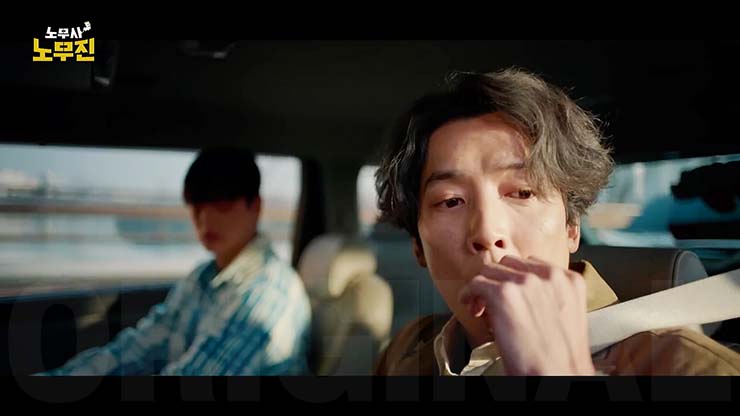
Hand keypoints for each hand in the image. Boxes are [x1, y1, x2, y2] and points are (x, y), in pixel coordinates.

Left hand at [458, 255, 594, 374]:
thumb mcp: (565, 315)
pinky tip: (470, 305)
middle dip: (498, 281)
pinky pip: (476, 283)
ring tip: (482, 308)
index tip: (509, 292)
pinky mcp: (504, 293)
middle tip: (492, 302)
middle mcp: (549, 276)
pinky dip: (469, 294)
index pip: (531, 263)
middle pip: (509, 264)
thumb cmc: (560, 357)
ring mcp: (526, 282)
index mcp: (569, 280)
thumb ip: (549, 295)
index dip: (514, 278)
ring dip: (483, 288)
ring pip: (490, 271)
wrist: (556, 375)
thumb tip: (522, 290)